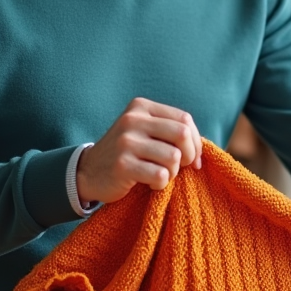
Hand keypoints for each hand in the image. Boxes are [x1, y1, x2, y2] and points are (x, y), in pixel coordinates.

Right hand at [76, 97, 202, 203]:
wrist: (88, 172)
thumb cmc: (127, 154)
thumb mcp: (144, 132)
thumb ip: (170, 132)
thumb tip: (201, 150)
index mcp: (141, 107)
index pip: (185, 119)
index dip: (195, 141)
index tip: (193, 159)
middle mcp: (133, 120)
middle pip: (182, 134)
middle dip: (189, 156)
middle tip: (180, 168)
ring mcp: (126, 142)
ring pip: (173, 157)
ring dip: (173, 173)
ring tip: (160, 174)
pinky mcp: (122, 165)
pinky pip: (160, 175)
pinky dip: (161, 184)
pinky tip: (150, 183)